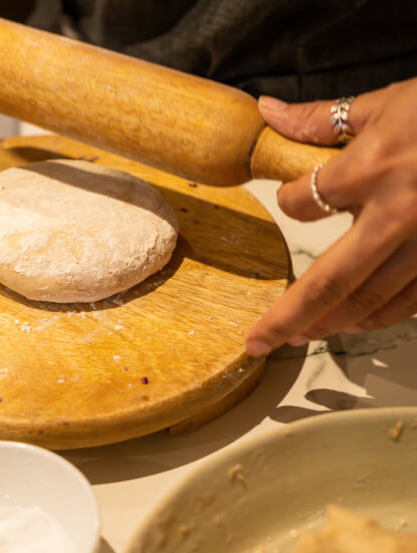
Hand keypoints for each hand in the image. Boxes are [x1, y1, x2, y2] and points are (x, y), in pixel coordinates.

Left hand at [245, 77, 416, 355]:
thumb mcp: (387, 103)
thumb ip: (321, 119)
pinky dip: (384, 315)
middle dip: (288, 316)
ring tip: (303, 334)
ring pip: (372, 298)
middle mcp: (397, 214)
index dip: (287, 201)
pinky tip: (360, 322)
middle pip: (329, 280)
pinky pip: (415, 297)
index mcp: (372, 169)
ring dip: (333, 321)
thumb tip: (267, 110)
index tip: (288, 200)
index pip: (303, 202)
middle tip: (260, 341)